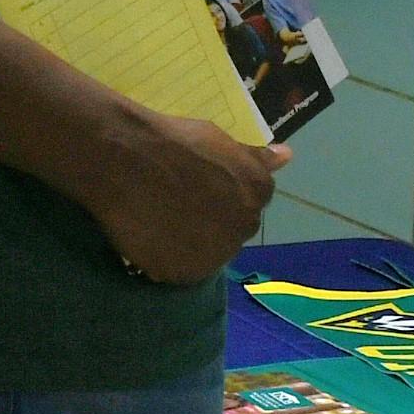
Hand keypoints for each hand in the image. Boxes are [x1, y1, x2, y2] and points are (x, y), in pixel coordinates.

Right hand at [89, 109, 288, 284]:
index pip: (249, 201)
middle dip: (210, 220)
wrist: (126, 159)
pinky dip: (167, 259)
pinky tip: (150, 236)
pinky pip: (179, 270)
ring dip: (191, 243)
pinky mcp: (183, 274)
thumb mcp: (219, 139)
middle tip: (178, 202)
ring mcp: (215, 254)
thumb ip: (255, 158)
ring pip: (207, 254)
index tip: (197, 185)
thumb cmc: (173, 140)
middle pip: (230, 230)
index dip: (221, 195)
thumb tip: (287, 156)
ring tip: (162, 219)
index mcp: (258, 191)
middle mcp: (245, 226)